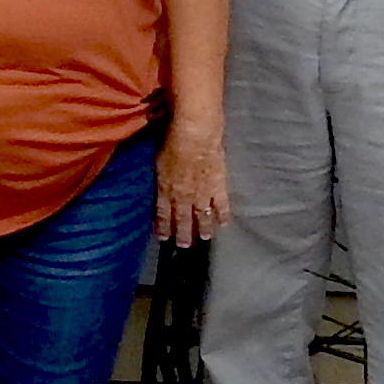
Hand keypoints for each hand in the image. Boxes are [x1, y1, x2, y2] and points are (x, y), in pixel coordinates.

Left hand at [156, 123, 229, 247]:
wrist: (195, 137)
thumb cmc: (172, 143)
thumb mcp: (158, 162)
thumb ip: (159, 178)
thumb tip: (158, 185)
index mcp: (166, 189)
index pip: (163, 213)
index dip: (163, 226)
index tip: (164, 237)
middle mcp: (183, 196)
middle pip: (183, 219)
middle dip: (183, 234)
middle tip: (184, 246)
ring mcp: (202, 193)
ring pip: (202, 216)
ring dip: (203, 229)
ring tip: (205, 238)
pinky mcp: (219, 186)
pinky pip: (222, 205)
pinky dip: (223, 215)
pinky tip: (225, 223)